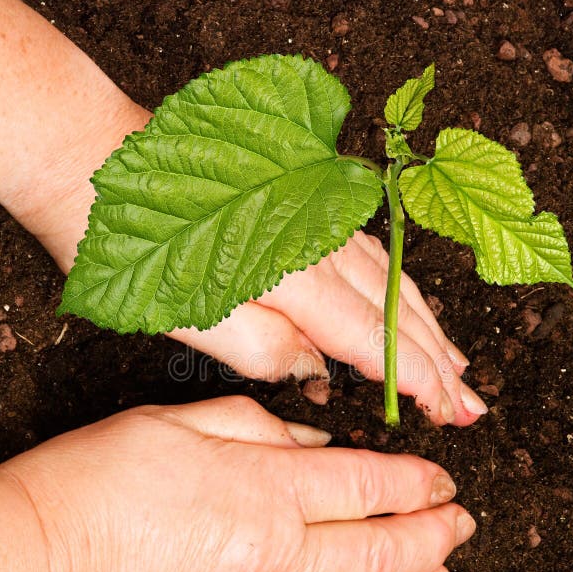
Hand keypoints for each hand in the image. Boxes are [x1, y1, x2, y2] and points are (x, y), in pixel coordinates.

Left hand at [0, 0, 486, 426]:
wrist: (100, 158)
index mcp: (295, 275)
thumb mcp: (192, 317)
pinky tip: (412, 307)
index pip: (373, 339)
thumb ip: (264, 349)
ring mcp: (318, 219)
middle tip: (472, 405)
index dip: (417, 379)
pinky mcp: (307, 209)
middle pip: (397, 310)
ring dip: (429, 326)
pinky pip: (371, 256)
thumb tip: (315, 369)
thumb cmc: (138, 246)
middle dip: (440, 361)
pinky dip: (400, 290)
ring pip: (392, 281)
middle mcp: (321, 242)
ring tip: (459, 364)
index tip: (451, 412)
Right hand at [0, 396, 475, 571]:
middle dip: (434, 537)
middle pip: (383, 552)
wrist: (27, 567)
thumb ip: (260, 428)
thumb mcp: (179, 422)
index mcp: (264, 493)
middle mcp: (276, 561)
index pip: (369, 486)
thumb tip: (316, 446)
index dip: (416, 483)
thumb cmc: (92, 485)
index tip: (444, 481)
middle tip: (463, 526)